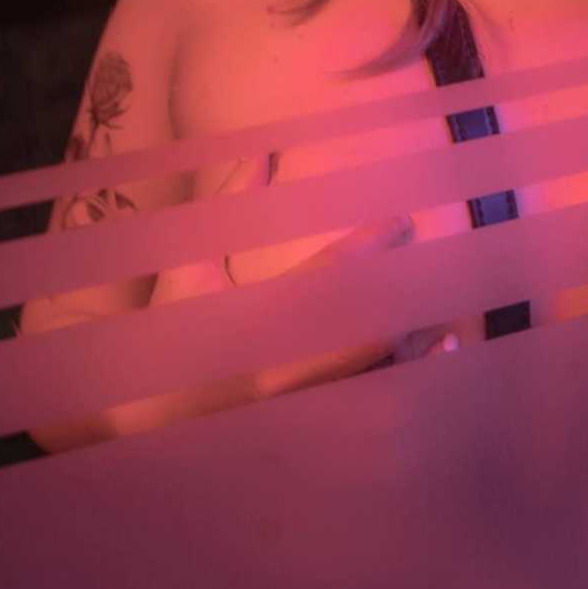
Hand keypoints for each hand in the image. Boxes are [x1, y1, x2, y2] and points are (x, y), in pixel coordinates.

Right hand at [148, 151, 421, 399]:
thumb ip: (227, 208)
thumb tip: (260, 149)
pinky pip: (371, 414)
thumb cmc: (165, 337)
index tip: (401, 222)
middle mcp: (277, 378)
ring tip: (446, 318)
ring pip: (377, 383)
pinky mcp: (307, 439)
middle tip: (434, 269)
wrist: (141, 424)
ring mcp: (295, 417)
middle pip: (365, 336)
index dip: (370, 245)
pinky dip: (409, 384)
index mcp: (247, 328)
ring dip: (417, 349)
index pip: (325, 278)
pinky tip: (438, 356)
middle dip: (404, 302)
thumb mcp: (186, 270)